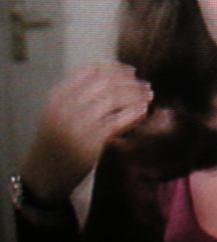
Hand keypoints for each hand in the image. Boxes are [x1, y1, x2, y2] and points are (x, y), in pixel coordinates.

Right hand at [18, 62, 152, 202]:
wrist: (44, 174)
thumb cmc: (58, 139)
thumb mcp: (61, 111)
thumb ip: (83, 93)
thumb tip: (121, 74)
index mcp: (58, 95)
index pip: (91, 70)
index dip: (115, 68)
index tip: (132, 71)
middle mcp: (65, 106)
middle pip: (105, 82)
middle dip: (130, 81)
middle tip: (146, 85)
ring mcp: (76, 124)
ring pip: (113, 98)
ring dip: (136, 94)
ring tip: (148, 96)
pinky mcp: (89, 142)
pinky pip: (117, 121)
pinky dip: (133, 113)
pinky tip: (143, 110)